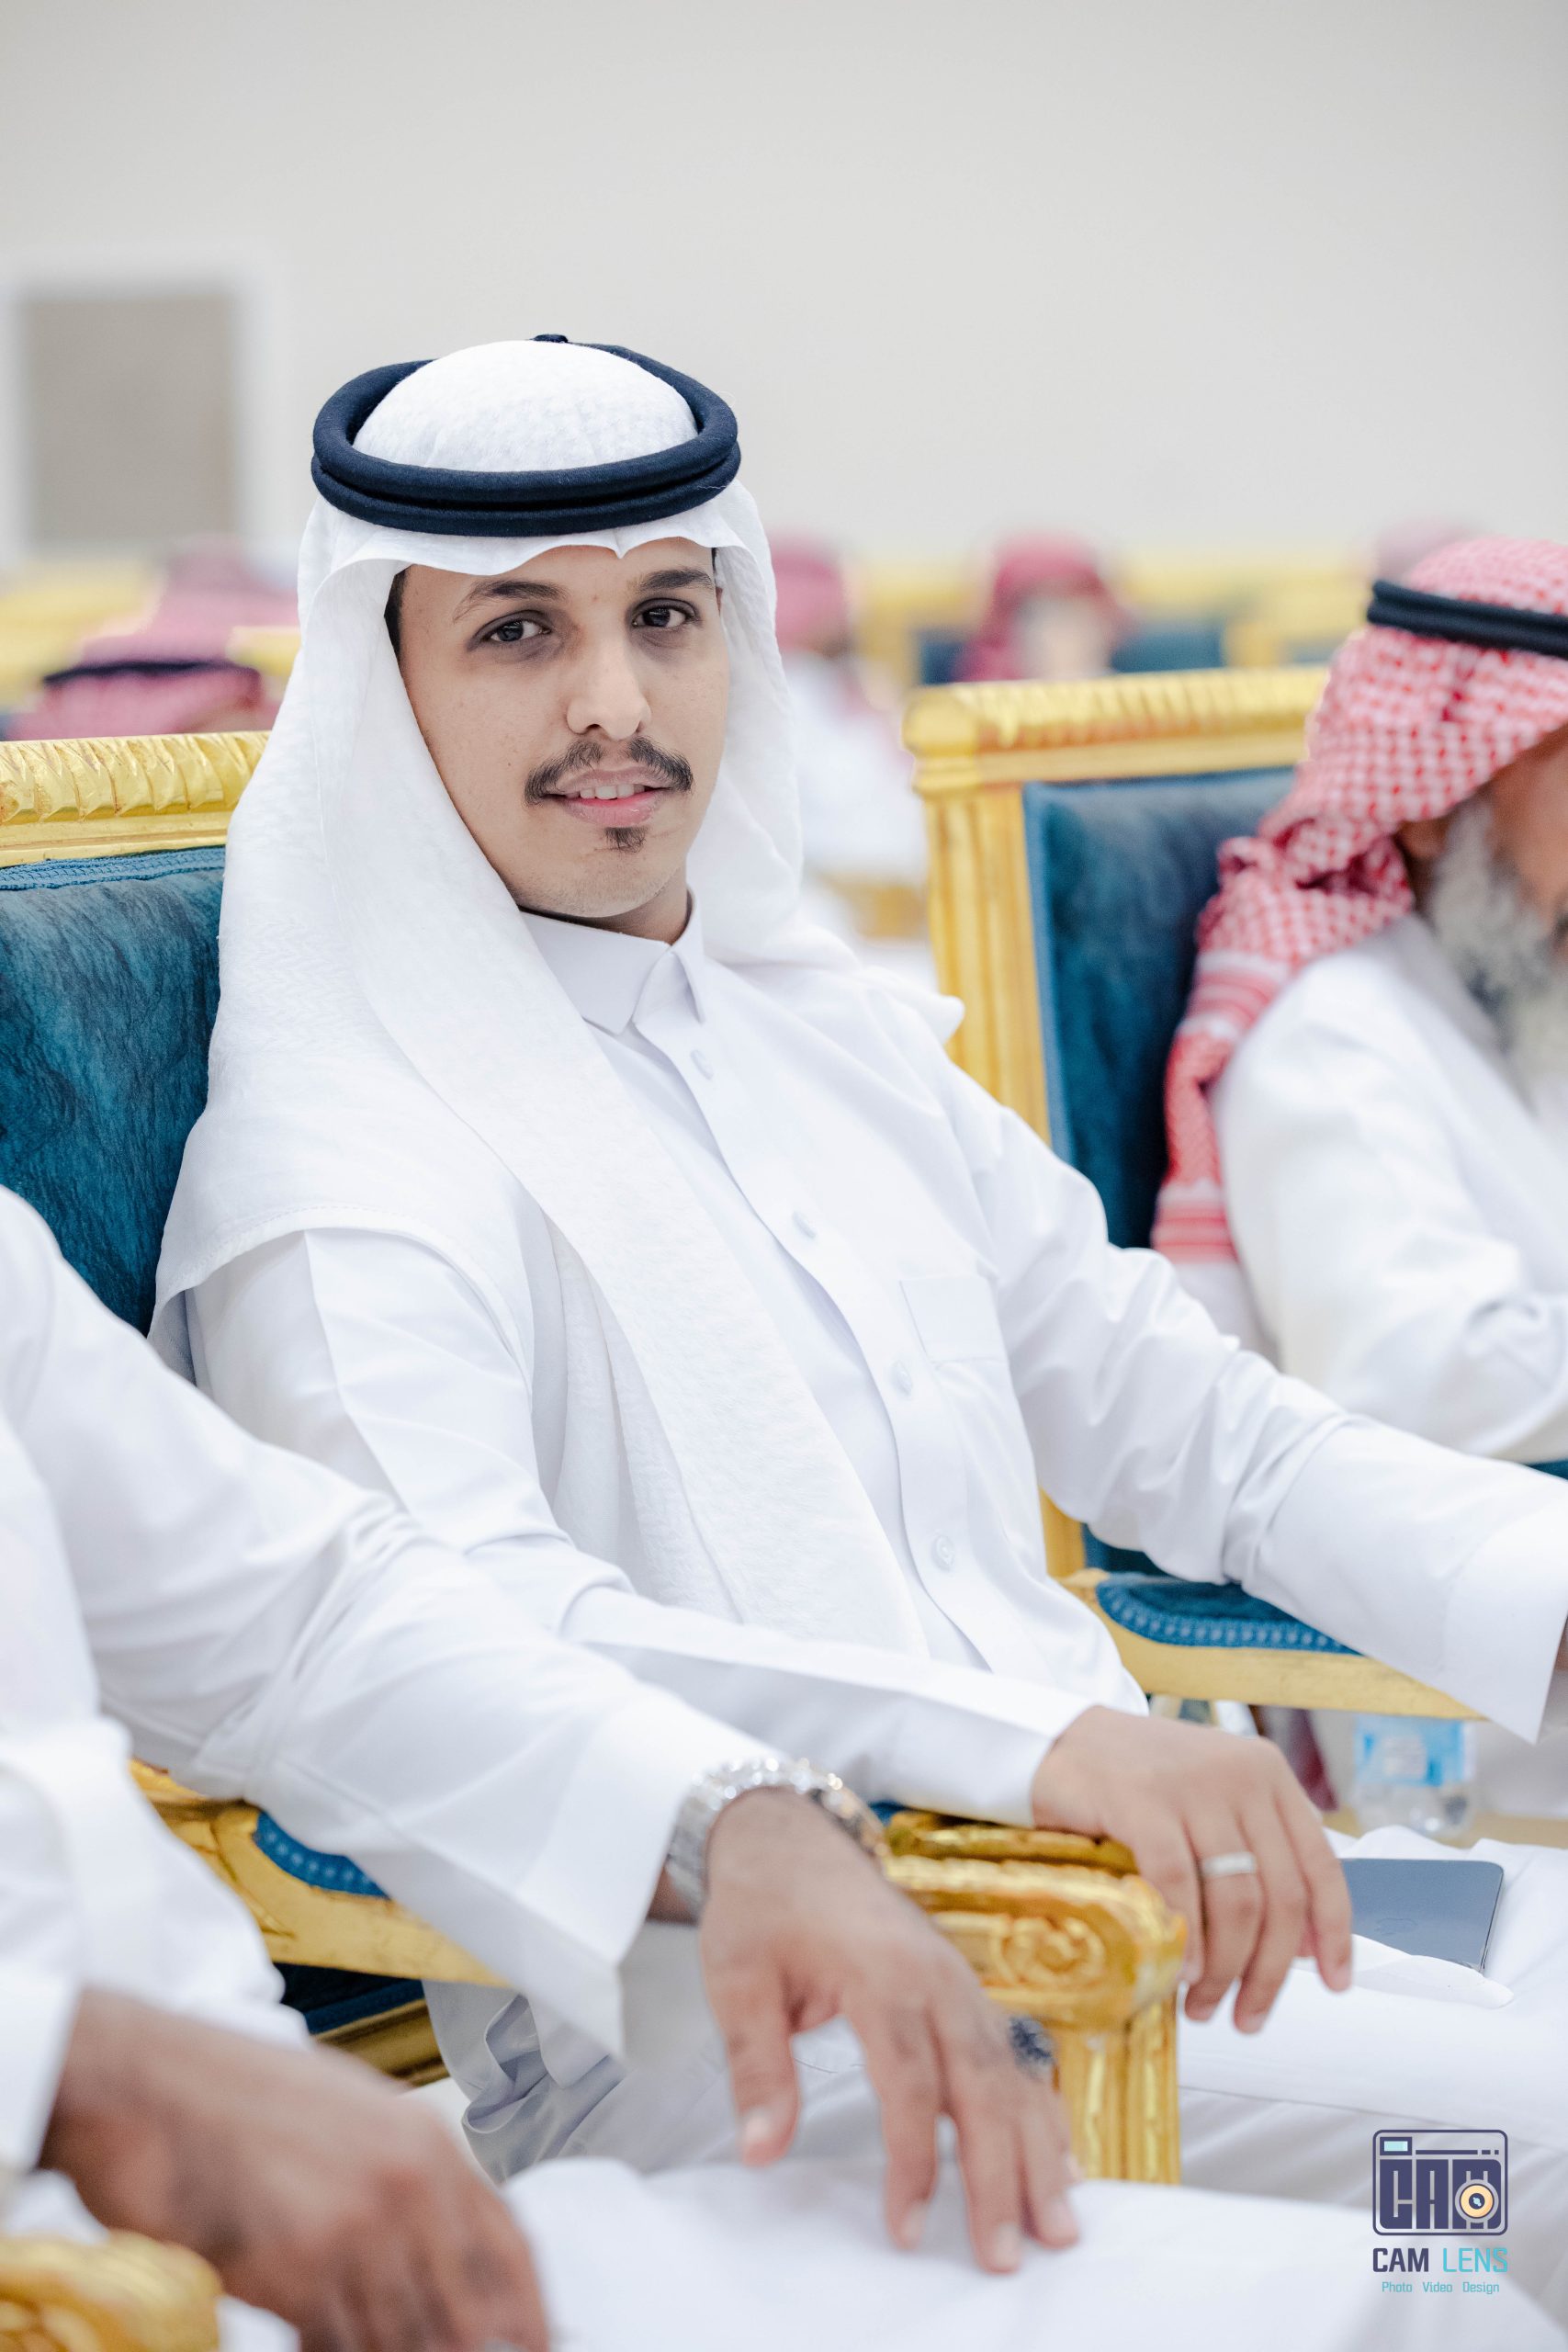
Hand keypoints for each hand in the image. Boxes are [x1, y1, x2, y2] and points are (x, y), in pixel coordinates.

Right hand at [43, 1989, 548, 2351]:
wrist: (150, 2085)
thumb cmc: (234, 2095)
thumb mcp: (346, 2114)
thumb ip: (399, 2176)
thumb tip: (431, 2244)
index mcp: (426, 2142)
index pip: (509, 2245)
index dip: (529, 2310)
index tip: (537, 2344)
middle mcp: (407, 2185)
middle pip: (467, 2310)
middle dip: (464, 2349)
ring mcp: (358, 2230)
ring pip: (406, 2339)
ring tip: (363, 2337)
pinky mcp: (302, 2272)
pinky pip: (341, 2347)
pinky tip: (314, 2345)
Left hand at [695, 1788, 1076, 2273]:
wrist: (791, 1836)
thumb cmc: (765, 1904)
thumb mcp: (737, 1977)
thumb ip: (757, 2066)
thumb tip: (761, 2149)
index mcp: (882, 1971)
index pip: (910, 2082)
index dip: (913, 2160)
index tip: (906, 2227)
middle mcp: (936, 1977)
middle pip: (982, 2084)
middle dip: (1000, 2173)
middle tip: (1007, 2252)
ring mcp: (958, 1982)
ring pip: (1012, 2073)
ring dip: (1038, 2150)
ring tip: (1060, 2222)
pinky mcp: (964, 1990)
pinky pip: (1015, 2054)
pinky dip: (1040, 2109)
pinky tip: (1061, 2159)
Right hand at [1031, 1707, 1353, 2030]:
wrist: (1060, 1741)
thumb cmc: (1139, 1782)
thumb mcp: (1213, 1804)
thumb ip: (1258, 1856)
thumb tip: (1304, 1945)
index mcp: (1268, 1774)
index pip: (1322, 1865)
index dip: (1335, 1933)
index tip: (1336, 1985)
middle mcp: (1241, 1775)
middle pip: (1281, 1896)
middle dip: (1269, 1972)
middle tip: (1247, 2017)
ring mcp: (1194, 1785)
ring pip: (1237, 1900)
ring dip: (1225, 1969)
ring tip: (1203, 2004)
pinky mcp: (1144, 1800)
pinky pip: (1179, 1886)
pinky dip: (1183, 1938)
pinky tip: (1176, 1971)